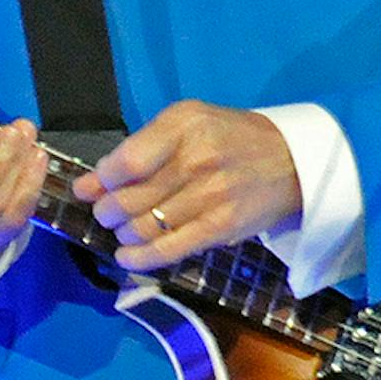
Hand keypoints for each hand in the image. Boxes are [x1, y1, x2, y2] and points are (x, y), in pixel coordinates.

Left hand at [72, 101, 302, 272]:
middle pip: (130, 199)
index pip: (127, 162)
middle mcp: (196, 160)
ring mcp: (210, 196)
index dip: (99, 181)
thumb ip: (142, 146)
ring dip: (122, 234)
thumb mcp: (189, 121)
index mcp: (184, 126)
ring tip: (123, 230)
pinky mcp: (220, 228)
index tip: (88, 189)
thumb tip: (93, 182)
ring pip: (144, 226)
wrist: (292, 161)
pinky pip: (169, 249)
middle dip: (106, 212)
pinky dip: (140, 258)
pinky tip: (127, 257)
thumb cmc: (231, 137)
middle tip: (105, 214)